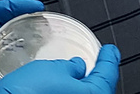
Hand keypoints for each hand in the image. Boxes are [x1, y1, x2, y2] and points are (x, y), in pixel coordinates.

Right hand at [0, 45, 120, 93]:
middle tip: (100, 60)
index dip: (109, 59)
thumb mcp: (52, 69)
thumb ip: (70, 67)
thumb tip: (78, 66)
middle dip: (100, 75)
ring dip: (86, 86)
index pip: (107, 75)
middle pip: (99, 90)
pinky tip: (66, 88)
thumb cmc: (28, 93)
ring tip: (81, 73)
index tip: (111, 50)